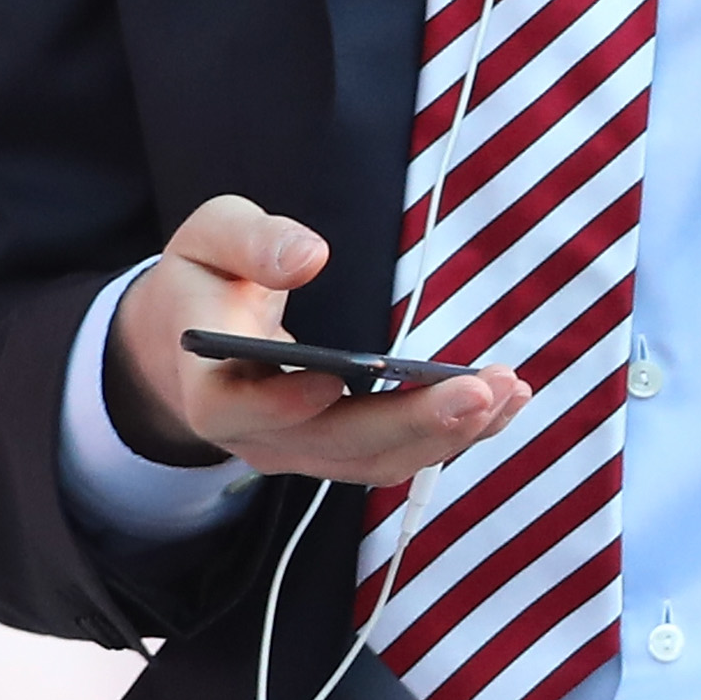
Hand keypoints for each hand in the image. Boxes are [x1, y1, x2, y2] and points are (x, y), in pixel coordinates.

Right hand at [108, 197, 527, 485]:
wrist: (190, 341)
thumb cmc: (205, 281)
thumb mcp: (208, 238)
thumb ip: (252, 241)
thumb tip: (309, 255)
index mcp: (210, 388)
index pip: (237, 413)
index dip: (283, 404)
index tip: (336, 379)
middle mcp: (256, 437)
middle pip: (335, 446)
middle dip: (414, 422)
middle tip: (483, 390)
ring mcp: (301, 452)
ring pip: (377, 461)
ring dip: (450, 434)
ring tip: (509, 390)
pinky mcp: (339, 451)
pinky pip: (398, 454)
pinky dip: (454, 433)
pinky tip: (504, 401)